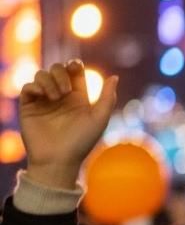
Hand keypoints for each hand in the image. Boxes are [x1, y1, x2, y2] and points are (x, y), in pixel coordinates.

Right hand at [18, 60, 118, 188]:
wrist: (58, 160)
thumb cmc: (81, 142)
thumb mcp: (99, 119)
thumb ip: (107, 98)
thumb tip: (115, 77)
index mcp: (78, 98)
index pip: (74, 72)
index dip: (74, 65)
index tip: (76, 67)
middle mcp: (60, 96)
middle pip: (56, 69)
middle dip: (61, 73)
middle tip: (66, 91)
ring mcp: (43, 100)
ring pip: (41, 75)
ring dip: (49, 80)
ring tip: (56, 97)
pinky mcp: (28, 107)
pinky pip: (28, 87)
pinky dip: (36, 86)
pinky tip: (44, 96)